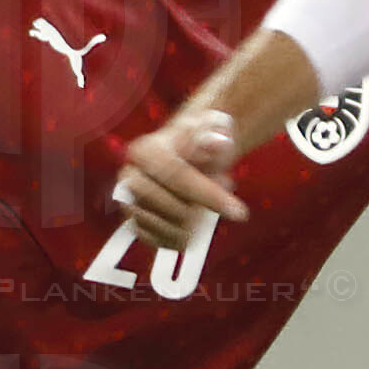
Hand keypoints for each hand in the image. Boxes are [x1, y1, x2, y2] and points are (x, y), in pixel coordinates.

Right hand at [112, 110, 244, 250]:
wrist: (186, 154)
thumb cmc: (201, 141)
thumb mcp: (213, 129)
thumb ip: (217, 134)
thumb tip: (219, 142)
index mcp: (145, 149)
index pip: (176, 175)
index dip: (209, 196)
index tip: (240, 212)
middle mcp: (129, 175)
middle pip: (160, 202)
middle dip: (194, 211)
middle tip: (224, 208)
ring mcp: (128, 200)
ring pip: (156, 224)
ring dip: (189, 226)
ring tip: (208, 213)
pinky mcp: (134, 221)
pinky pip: (152, 239)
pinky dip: (176, 239)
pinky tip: (195, 231)